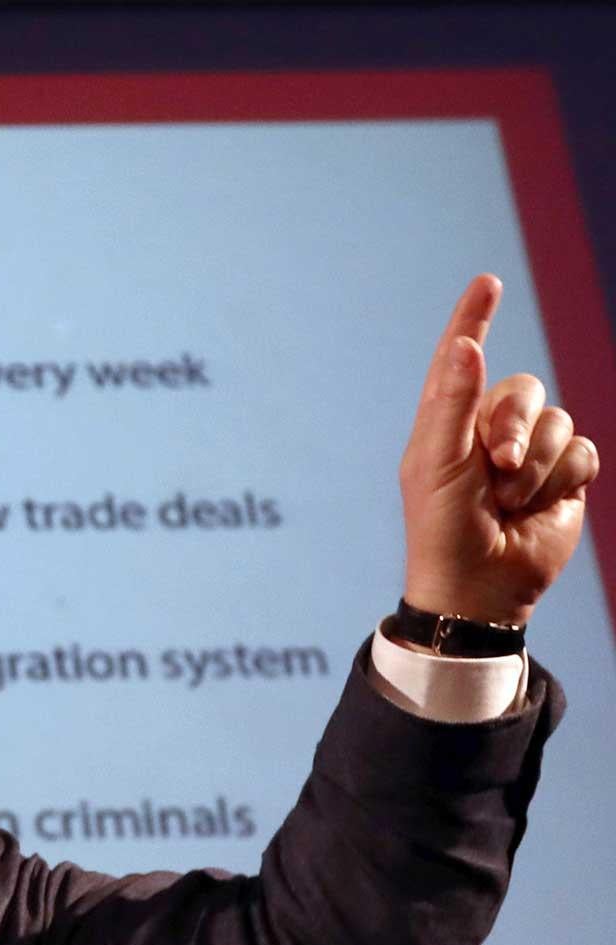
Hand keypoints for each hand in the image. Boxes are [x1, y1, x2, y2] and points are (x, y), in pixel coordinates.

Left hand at [400, 274, 596, 626]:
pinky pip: (582, 452)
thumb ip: (452, 403)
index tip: (487, 283)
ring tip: (508, 501)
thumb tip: (464, 345)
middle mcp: (490, 431)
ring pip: (558, 422)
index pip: (460, 360)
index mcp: (447, 423)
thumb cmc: (441, 528)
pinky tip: (538, 508)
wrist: (479, 586)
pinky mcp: (564, 477)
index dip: (474, 320)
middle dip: (516, 425)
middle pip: (524, 390)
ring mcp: (531, 454)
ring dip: (536, 465)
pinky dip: (561, 480)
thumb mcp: (437, 463)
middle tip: (497, 466)